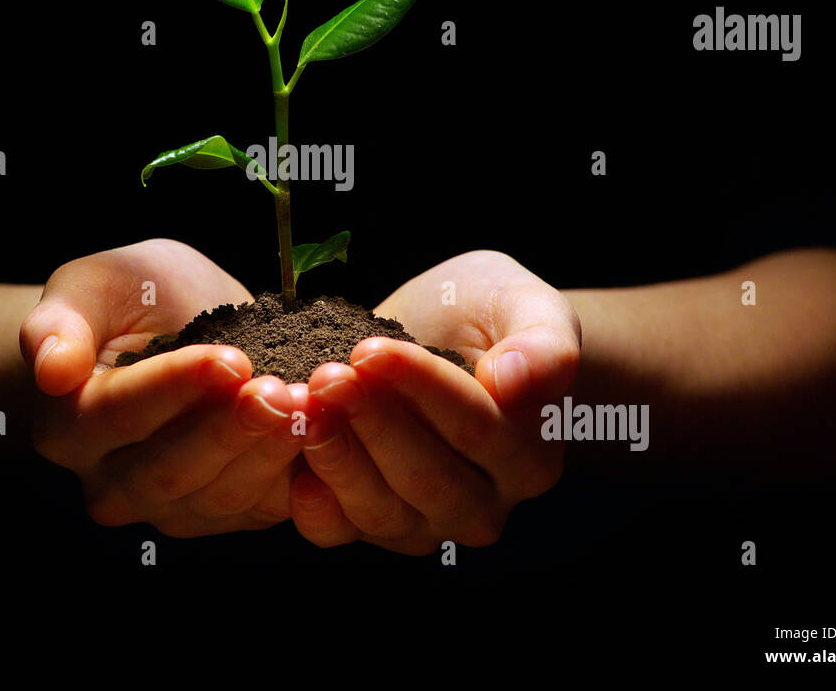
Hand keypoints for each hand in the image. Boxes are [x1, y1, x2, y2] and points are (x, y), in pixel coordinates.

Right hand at [19, 238, 308, 536]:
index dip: (177, 388)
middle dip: (230, 431)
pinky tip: (326, 432)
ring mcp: (168, 507)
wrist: (173, 326)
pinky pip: (259, 508)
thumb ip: (60, 322)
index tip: (230, 359)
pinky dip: (296, 475)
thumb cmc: (130, 299)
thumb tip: (50, 369)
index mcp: (69, 426)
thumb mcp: (94, 285)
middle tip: (281, 391)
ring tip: (311, 407)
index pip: (120, 415)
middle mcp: (111, 482)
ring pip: (219, 497)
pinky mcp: (223, 513)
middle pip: (169, 471)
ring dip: (269, 454)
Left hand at [290, 250, 579, 553]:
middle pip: (425, 477)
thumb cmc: (488, 315)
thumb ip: (542, 345)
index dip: (421, 389)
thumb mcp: (523, 304)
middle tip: (326, 377)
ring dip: (335, 458)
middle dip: (371, 424)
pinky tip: (292, 466)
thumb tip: (515, 383)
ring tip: (302, 405)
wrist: (443, 333)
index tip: (372, 349)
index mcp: (529, 456)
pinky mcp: (371, 524)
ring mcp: (425, 522)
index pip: (475, 428)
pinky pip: (339, 531)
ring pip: (381, 511)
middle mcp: (483, 504)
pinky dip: (312, 503)